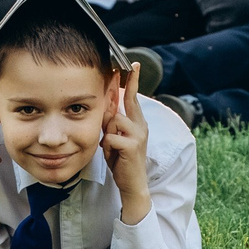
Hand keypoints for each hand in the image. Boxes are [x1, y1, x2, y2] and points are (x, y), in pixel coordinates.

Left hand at [99, 62, 151, 206]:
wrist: (132, 184)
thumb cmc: (122, 160)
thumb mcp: (116, 138)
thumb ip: (113, 123)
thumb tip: (106, 106)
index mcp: (138, 122)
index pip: (132, 97)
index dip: (132, 80)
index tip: (133, 64)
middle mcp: (141, 125)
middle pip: (125, 102)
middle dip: (120, 93)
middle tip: (116, 80)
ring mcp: (138, 134)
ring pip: (113, 121)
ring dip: (107, 135)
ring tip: (111, 148)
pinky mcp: (132, 145)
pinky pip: (110, 137)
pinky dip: (107, 147)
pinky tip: (113, 155)